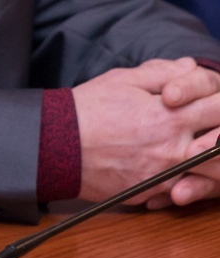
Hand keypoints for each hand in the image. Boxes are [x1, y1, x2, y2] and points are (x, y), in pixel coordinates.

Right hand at [74, 58, 219, 204]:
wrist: (55, 144)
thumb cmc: (86, 109)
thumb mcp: (122, 80)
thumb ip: (161, 72)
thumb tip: (190, 66)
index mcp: (170, 116)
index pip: (219, 108)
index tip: (216, 101)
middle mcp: (173, 148)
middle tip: (214, 127)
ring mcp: (164, 174)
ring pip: (211, 174)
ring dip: (211, 162)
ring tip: (198, 148)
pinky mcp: (151, 191)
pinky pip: (184, 191)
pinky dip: (188, 182)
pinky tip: (181, 171)